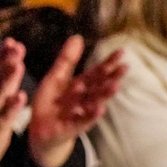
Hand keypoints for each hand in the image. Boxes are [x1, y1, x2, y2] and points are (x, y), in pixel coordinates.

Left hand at [26, 36, 125, 166]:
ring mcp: (81, 113)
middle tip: (125, 68)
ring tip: (115, 85)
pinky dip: (91, 115)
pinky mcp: (73, 126)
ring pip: (95, 102)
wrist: (41, 129)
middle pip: (100, 86)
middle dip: (112, 77)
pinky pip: (83, 120)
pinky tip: (100, 108)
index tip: (122, 51)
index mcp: (82, 85)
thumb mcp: (56, 77)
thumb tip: (78, 37)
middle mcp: (85, 98)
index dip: (109, 62)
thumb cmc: (51, 101)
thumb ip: (67, 60)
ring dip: (105, 95)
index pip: (98, 72)